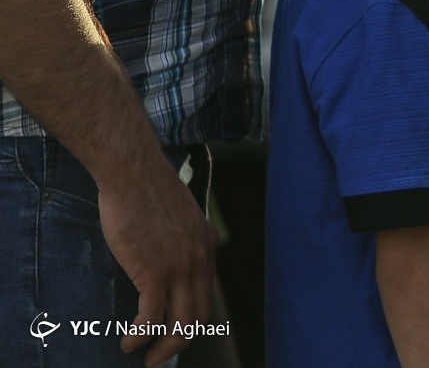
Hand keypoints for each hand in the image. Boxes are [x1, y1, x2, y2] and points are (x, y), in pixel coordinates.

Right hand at [98, 152, 216, 366]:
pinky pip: (152, 317)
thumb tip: (167, 255)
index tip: (175, 333)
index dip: (192, 320)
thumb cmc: (147, 189)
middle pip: (198, 316)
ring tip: (146, 357)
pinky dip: (140, 335)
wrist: (134, 173)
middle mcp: (200, 259)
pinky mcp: (155, 271)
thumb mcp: (177, 216)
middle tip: (160, 357)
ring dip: (163, 347)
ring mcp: (180, 267)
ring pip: (180, 323)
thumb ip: (180, 238)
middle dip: (180, 342)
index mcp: (207, 245)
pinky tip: (128, 341)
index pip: (206, 294)